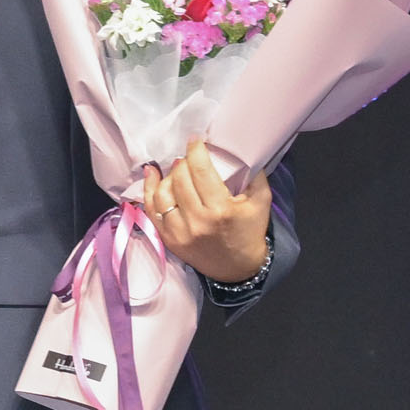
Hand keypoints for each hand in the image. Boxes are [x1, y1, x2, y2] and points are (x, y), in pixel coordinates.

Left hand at [142, 138, 272, 284]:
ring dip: (168, 175)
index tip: (195, 140)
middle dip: (183, 162)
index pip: (200, 171)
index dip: (195, 151)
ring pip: (162, 192)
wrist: (239, 268)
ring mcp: (180, 232)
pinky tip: (151, 173)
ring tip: (177, 169)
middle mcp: (198, 221)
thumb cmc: (250, 231)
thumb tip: (239, 149)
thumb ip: (254, 174)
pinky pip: (151, 209)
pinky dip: (149, 189)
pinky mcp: (168, 239)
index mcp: (221, 210)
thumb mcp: (261, 201)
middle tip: (189, 157)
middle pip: (180, 179)